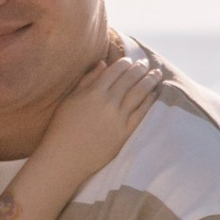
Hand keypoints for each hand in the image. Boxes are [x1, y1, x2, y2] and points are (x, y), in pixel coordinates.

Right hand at [0, 46, 159, 209]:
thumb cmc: (62, 128)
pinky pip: (141, 113)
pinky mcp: (124, 133)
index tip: (129, 61)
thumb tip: (103, 63)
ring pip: (139, 93)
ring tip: (157, 74)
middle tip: (145, 64)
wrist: (65, 158)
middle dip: (139, 69)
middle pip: (129, 80)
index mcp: (93, 92)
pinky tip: (155, 94)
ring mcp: (118, 118)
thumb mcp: (70, 100)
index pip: (114, 71)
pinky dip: (149, 101)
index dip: (124, 63)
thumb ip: (87, 80)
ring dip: (150, 81)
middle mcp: (108, 103)